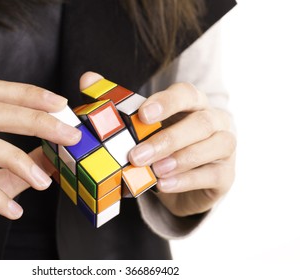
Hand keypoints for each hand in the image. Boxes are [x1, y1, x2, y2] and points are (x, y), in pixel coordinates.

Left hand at [128, 82, 235, 216]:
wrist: (181, 181)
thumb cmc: (161, 147)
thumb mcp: (139, 127)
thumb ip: (115, 103)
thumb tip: (87, 79)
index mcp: (193, 104)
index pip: (186, 94)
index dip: (167, 102)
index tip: (143, 115)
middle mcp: (215, 121)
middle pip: (200, 123)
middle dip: (167, 139)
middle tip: (136, 155)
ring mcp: (225, 147)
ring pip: (214, 146)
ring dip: (181, 159)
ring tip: (154, 171)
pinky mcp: (226, 174)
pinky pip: (213, 174)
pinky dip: (187, 180)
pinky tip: (164, 185)